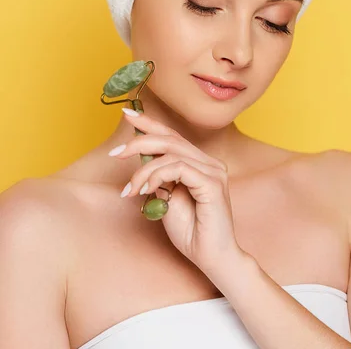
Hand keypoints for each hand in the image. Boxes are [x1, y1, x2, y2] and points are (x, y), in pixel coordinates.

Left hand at [109, 108, 243, 275]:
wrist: (211, 258)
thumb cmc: (191, 232)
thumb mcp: (166, 198)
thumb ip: (159, 177)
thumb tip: (142, 159)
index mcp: (200, 163)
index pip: (172, 135)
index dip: (149, 122)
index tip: (127, 113)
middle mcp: (209, 162)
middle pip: (170, 139)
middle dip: (139, 141)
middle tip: (116, 152)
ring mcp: (214, 171)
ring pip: (170, 153)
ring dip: (143, 171)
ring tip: (131, 190)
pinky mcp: (212, 183)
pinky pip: (178, 168)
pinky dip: (157, 176)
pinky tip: (146, 191)